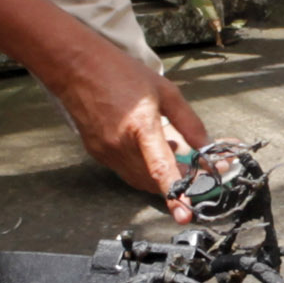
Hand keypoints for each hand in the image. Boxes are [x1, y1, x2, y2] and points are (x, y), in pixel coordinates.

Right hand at [53, 46, 211, 218]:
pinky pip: (126, 171)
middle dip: (177, 182)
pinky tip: (148, 147)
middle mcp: (120, 145)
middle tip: (194, 170)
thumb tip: (207, 148)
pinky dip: (142, 167)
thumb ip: (189, 123)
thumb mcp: (165, 92)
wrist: (77, 68)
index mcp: (140, 126)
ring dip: (159, 175)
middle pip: (154, 180)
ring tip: (169, 148)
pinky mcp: (97, 155)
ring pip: (140, 180)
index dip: (174, 194)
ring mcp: (106, 153)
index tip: (184, 214)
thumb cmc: (121, 73)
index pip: (160, 168)